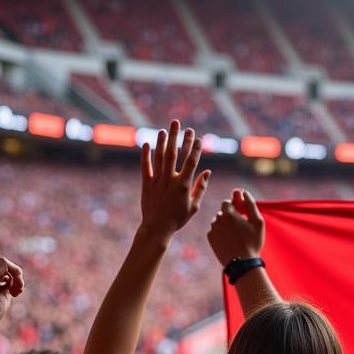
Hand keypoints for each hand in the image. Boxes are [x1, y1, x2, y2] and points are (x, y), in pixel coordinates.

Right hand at [0, 257, 24, 337]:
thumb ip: (5, 285)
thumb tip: (13, 277)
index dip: (8, 276)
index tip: (14, 292)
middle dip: (12, 274)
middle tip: (17, 292)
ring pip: (1, 262)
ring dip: (15, 274)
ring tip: (17, 291)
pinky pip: (3, 264)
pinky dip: (14, 273)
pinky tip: (16, 289)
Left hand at [139, 120, 209, 242]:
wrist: (157, 228)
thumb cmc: (178, 219)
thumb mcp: (194, 206)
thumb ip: (201, 188)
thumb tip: (208, 171)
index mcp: (184, 185)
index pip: (191, 162)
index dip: (195, 148)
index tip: (198, 138)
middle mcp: (170, 180)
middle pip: (174, 154)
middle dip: (178, 137)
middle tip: (180, 124)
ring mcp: (157, 180)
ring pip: (160, 157)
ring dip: (162, 142)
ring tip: (165, 130)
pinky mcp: (146, 183)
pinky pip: (145, 166)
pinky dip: (145, 154)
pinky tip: (146, 143)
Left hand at [207, 189, 264, 266]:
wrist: (241, 263)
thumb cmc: (252, 242)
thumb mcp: (258, 221)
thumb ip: (250, 204)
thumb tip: (243, 192)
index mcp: (229, 213)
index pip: (227, 202)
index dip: (234, 206)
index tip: (241, 214)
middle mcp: (218, 219)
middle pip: (222, 211)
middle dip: (229, 215)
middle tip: (239, 225)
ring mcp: (212, 229)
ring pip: (218, 221)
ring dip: (225, 224)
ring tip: (235, 234)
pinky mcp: (210, 238)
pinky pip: (214, 230)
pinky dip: (220, 232)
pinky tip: (229, 240)